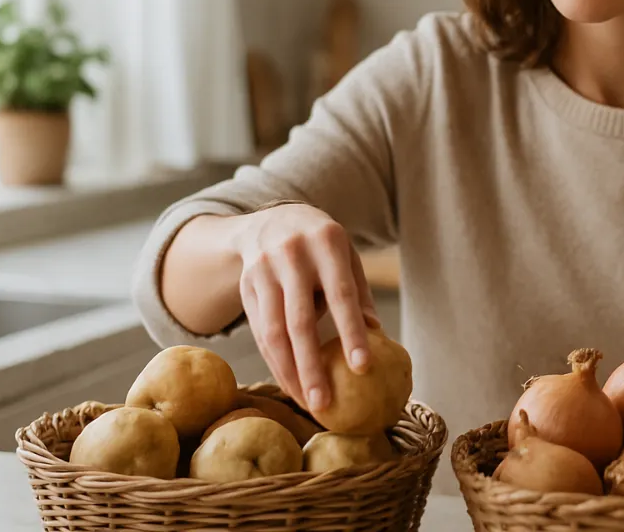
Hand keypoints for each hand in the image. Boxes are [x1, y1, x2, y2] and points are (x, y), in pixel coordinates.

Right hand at [233, 203, 380, 412]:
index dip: (351, 332)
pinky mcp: (245, 287)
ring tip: (307, 403)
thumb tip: (377, 335)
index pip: (341, 295)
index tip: (363, 368)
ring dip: (289, 372)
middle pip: (300, 321)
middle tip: (324, 404)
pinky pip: (259, 333)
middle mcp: (291, 255)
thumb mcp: (346, 256)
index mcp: (326, 244)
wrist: (271, 219)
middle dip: (311, 367)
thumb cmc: (322, 247)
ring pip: (273, 332)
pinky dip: (274, 362)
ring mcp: (263, 271)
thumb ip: (359, 293)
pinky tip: (289, 384)